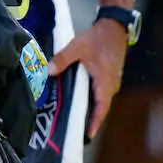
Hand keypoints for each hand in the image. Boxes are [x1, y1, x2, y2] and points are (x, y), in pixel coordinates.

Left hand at [48, 19, 127, 138]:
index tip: (87, 135)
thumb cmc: (97, 38)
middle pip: (101, 107)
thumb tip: (48, 71)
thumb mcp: (77, 46)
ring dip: (91, 109)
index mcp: (104, 82)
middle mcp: (111, 85)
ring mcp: (112, 82)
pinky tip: (80, 98)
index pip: (101, 107)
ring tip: (76, 117)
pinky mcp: (110, 77)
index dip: (95, 122)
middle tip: (75, 128)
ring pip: (101, 100)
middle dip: (90, 118)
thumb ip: (62, 59)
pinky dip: (92, 99)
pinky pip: (101, 93)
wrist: (113, 28)